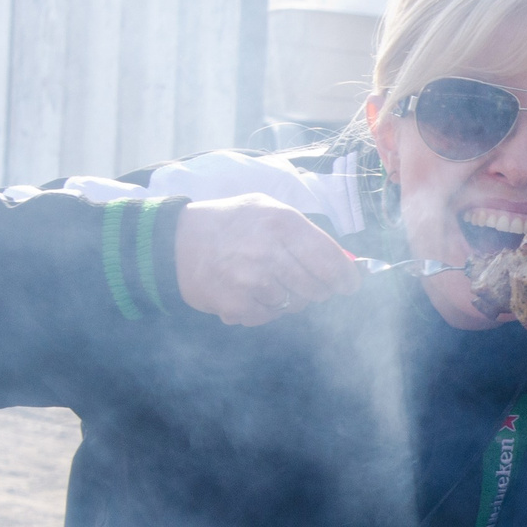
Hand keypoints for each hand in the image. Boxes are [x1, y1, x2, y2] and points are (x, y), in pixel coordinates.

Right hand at [174, 195, 361, 325]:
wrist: (177, 240)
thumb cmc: (232, 223)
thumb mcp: (269, 210)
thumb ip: (307, 234)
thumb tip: (348, 262)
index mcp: (283, 223)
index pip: (331, 260)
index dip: (346, 277)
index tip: (349, 284)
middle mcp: (269, 251)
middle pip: (317, 288)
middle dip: (317, 289)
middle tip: (305, 282)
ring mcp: (251, 280)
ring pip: (295, 305)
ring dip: (288, 299)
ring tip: (266, 280)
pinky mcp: (235, 304)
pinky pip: (268, 317)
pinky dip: (263, 309)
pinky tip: (247, 291)